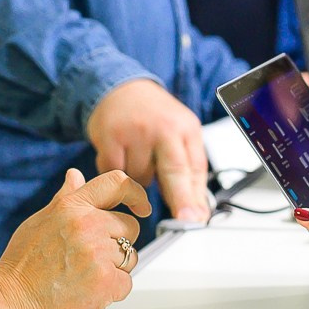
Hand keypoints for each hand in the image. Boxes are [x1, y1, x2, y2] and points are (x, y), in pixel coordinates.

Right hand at [0, 168, 149, 308]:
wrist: (9, 307)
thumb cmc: (20, 269)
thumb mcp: (39, 223)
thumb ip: (65, 199)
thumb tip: (76, 176)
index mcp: (70, 206)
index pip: (116, 184)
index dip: (135, 194)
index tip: (140, 206)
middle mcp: (87, 225)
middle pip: (130, 226)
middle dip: (118, 243)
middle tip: (91, 259)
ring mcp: (97, 253)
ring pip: (130, 256)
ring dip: (115, 269)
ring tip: (84, 277)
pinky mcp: (105, 281)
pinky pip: (126, 283)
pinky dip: (112, 292)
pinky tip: (87, 293)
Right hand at [86, 79, 210, 223]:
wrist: (120, 87)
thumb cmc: (153, 116)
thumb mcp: (179, 135)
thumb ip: (188, 170)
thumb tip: (197, 211)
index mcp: (186, 128)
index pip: (195, 168)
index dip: (196, 197)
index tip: (197, 219)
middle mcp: (164, 127)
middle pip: (173, 171)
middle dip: (180, 200)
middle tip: (184, 221)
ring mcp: (136, 131)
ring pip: (140, 179)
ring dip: (139, 180)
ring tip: (138, 158)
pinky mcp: (110, 136)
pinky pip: (115, 173)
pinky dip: (117, 172)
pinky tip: (120, 156)